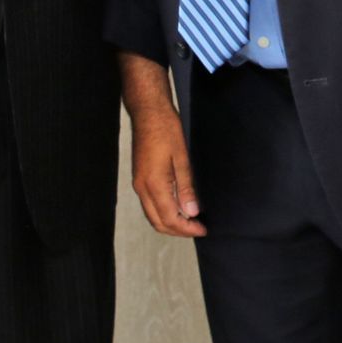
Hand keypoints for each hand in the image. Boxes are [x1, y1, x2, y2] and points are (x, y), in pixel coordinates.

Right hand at [118, 53, 203, 237]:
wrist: (148, 112)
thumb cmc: (165, 129)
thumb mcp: (181, 157)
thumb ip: (186, 186)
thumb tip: (191, 211)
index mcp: (153, 184)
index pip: (170, 218)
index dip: (187, 228)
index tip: (202, 229)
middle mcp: (142, 188)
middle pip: (158, 222)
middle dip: (178, 230)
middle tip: (198, 228)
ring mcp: (139, 183)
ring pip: (152, 215)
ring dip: (170, 222)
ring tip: (190, 221)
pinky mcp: (140, 178)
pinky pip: (150, 204)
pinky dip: (163, 212)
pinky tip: (178, 207)